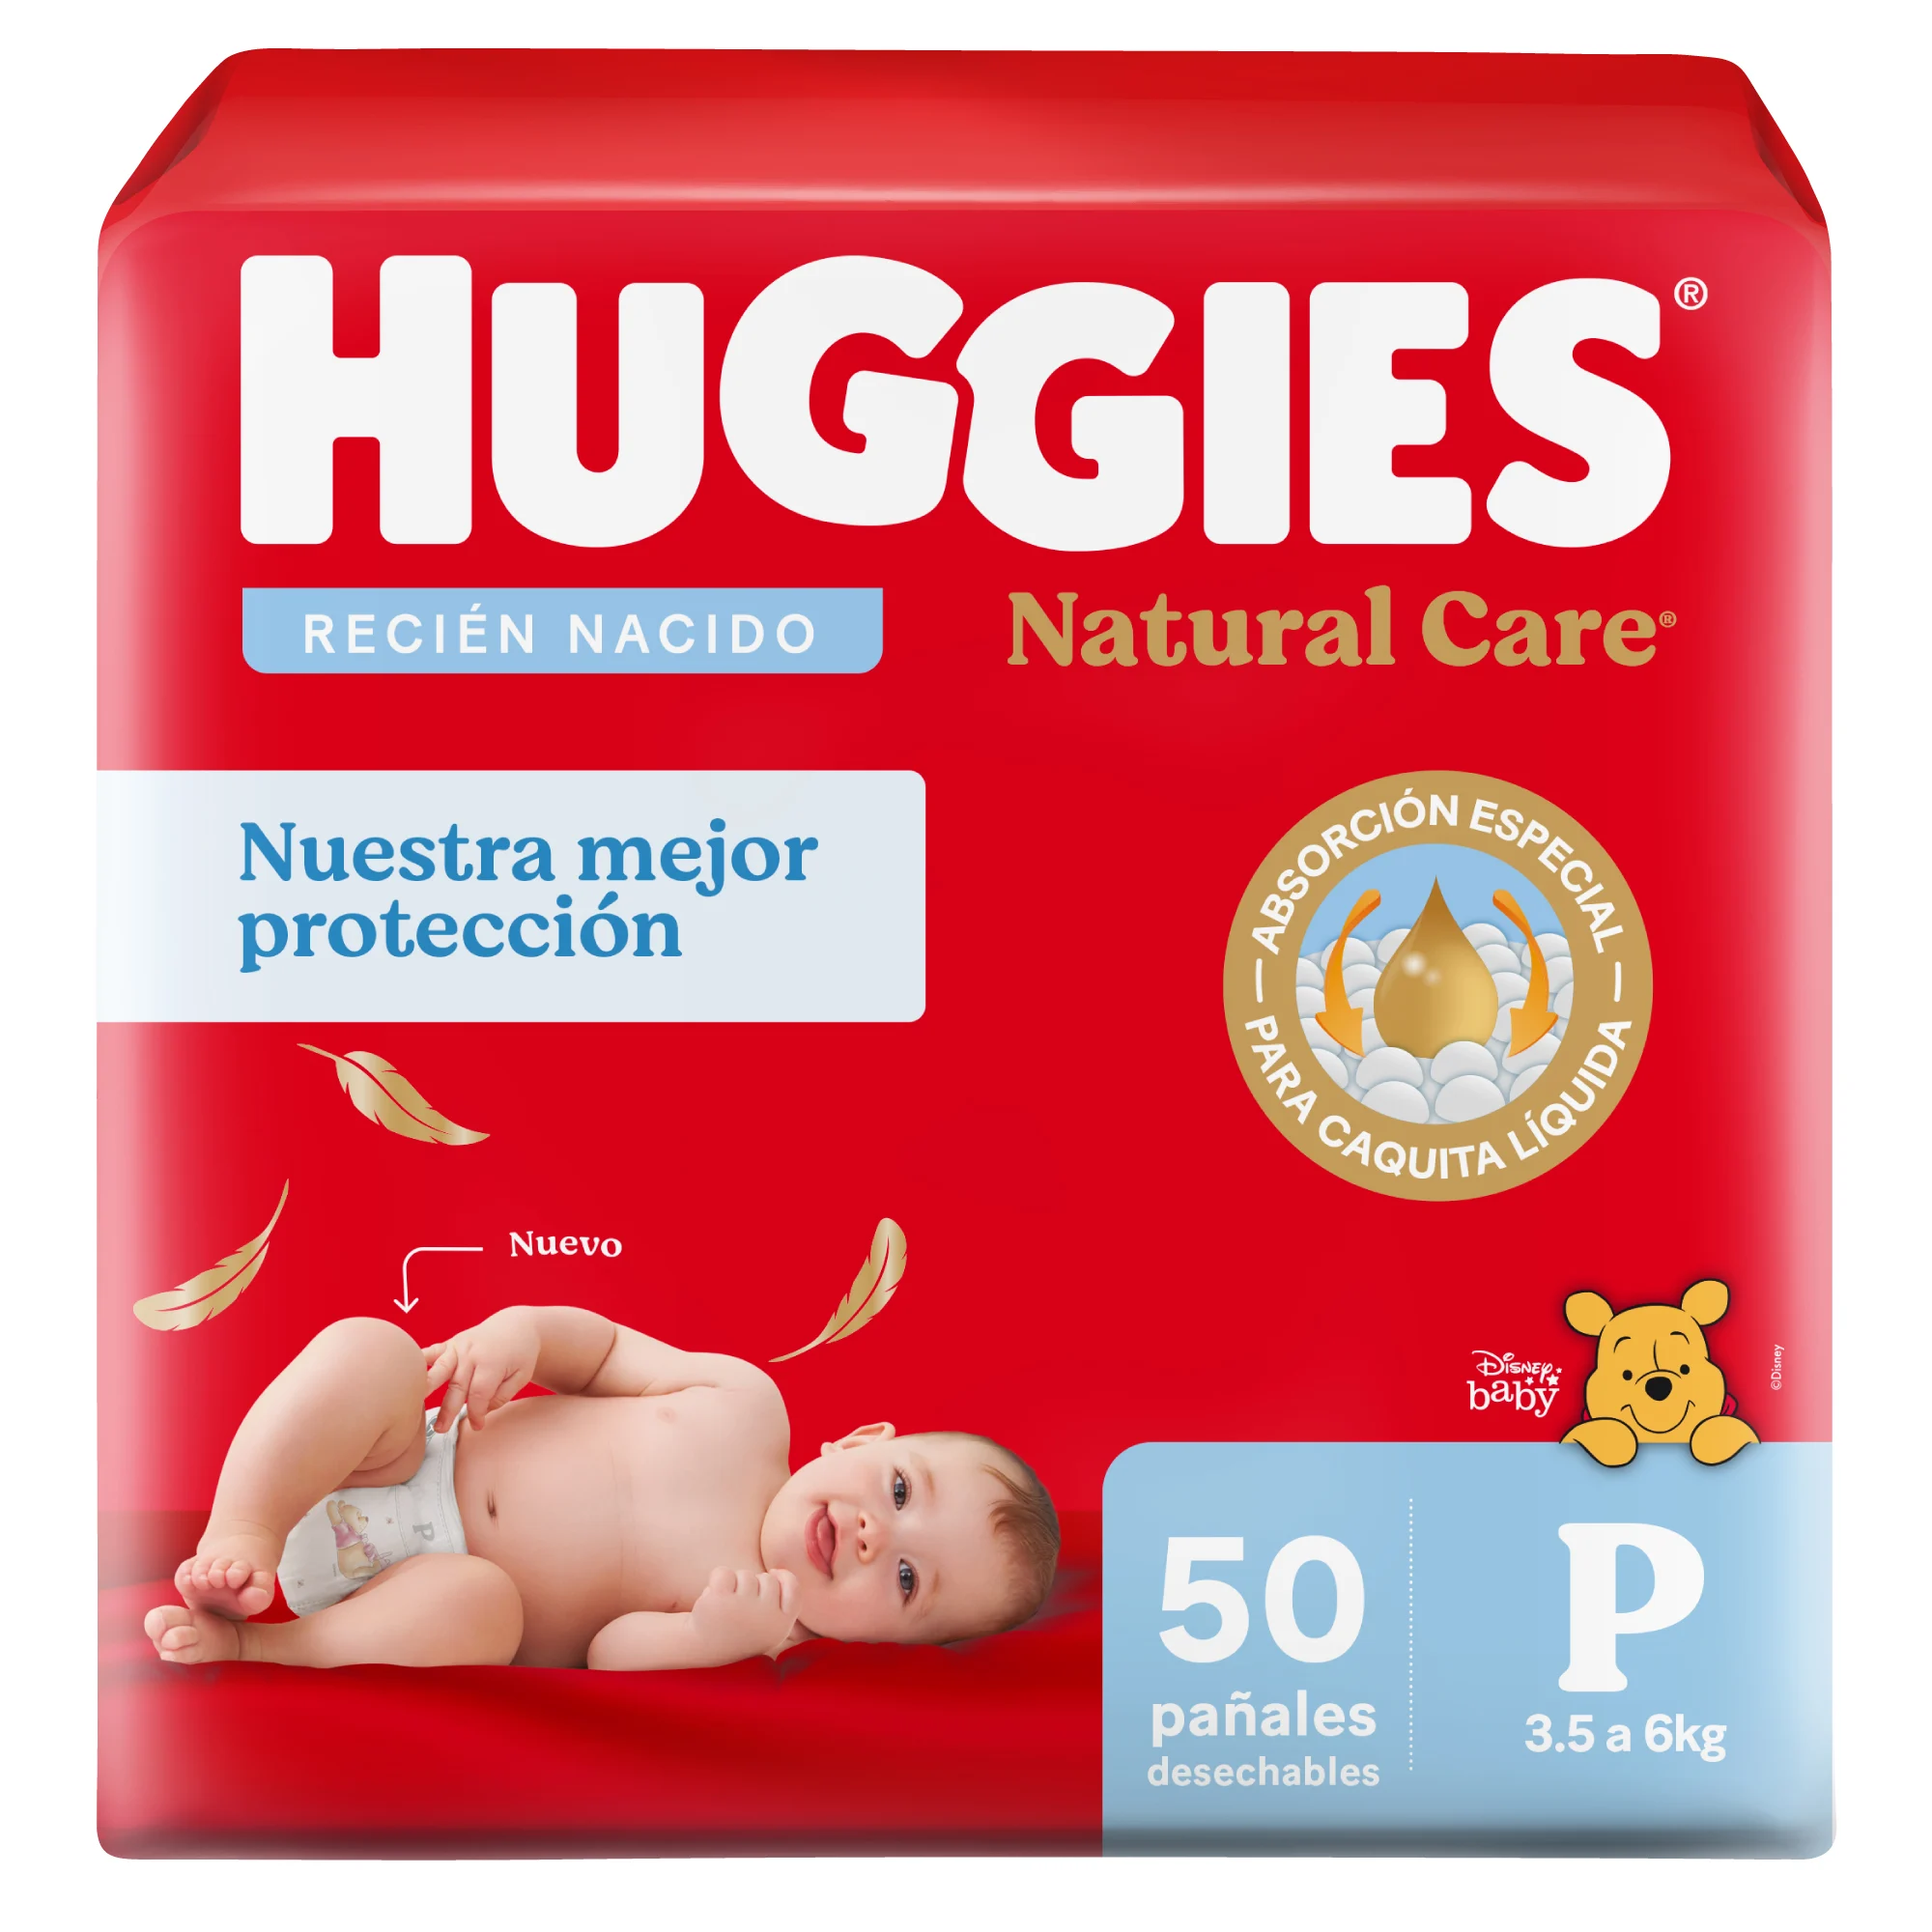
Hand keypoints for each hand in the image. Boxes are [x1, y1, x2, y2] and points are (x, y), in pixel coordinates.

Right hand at [420, 1308, 541, 1430]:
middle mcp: (473, 1353)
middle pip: (457, 1386)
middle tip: (441, 1429)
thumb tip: (481, 1410)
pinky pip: (432, 1352)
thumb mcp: (521, 1376)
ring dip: (427, 1388)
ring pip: (440, 1370)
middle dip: (448, 1410)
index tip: (477, 1425)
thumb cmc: (519, 1353)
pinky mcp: (450, 1343)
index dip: (476, 1413)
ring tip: (413, 1404)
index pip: (479, 1394)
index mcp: (492, 1362)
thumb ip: (502, 1396)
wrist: (516, 1325)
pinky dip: (418, 1360)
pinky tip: (405, 1373)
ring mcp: (459, 1346)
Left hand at [689, 1566, 798, 1660]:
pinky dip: (717, 1579)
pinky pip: (724, 1572)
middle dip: (754, 1584)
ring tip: (727, 1606)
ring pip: (745, 1575)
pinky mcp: (720, 1599)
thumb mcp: (766, 1626)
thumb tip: (776, 1571)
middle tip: (740, 1607)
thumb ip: (779, 1603)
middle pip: (768, 1579)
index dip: (785, 1577)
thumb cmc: (739, 1632)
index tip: (773, 1574)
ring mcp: (743, 1608)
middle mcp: (766, 1618)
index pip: (793, 1588)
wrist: (703, 1649)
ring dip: (735, 1584)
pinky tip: (712, 1598)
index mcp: (781, 1627)